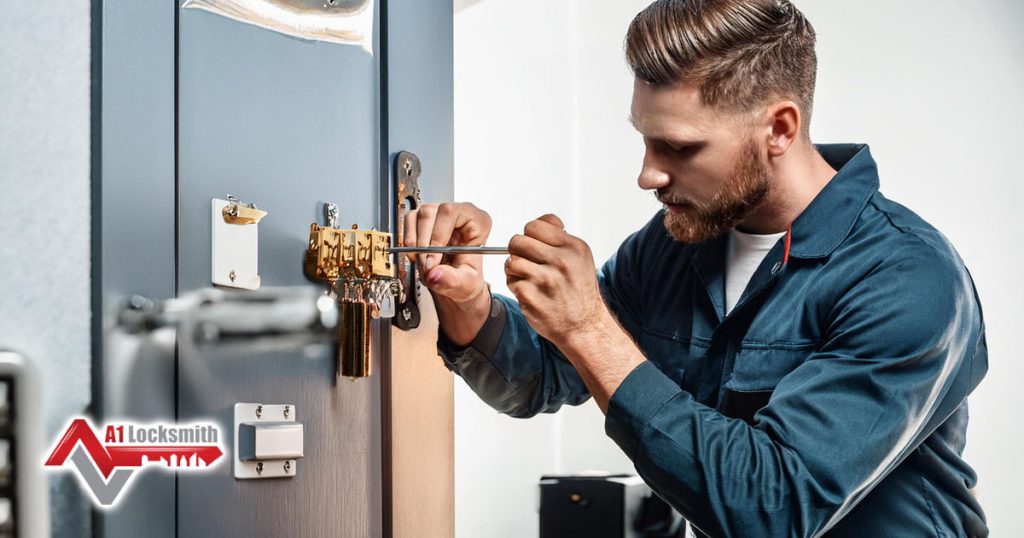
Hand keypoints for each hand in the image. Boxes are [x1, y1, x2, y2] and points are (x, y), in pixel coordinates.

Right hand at [402, 202, 491, 302]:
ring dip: (414, 244)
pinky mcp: (423, 220)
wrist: (457, 283)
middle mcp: (458, 214)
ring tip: (423, 262)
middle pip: (429, 213)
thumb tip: (435, 274)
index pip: (450, 213)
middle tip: (426, 265)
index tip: (432, 260)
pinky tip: (417, 255)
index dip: (437, 236)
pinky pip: (408, 223)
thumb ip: (452, 280)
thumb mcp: (466, 284)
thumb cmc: (467, 278)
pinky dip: (408, 242)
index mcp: (477, 221)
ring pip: (416, 217)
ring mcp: (438, 214)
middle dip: (423, 244)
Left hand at [505, 214, 610, 346]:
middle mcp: (561, 261)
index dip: (530, 236)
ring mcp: (544, 279)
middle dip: (518, 251)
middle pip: (517, 240)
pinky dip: (516, 286)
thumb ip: (558, 239)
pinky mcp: (530, 296)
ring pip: (511, 261)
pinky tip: (530, 292)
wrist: (584, 325)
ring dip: (515, 269)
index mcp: (573, 247)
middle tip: (527, 262)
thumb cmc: (579, 290)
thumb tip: (534, 226)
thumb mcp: (580, 258)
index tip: (535, 247)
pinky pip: (510, 281)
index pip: (534, 225)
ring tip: (527, 277)